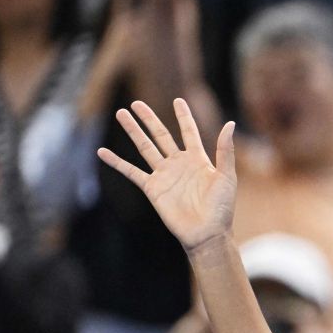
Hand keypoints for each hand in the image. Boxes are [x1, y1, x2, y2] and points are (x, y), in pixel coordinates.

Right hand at [97, 99, 236, 252]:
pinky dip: (117, 162)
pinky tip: (102, 152)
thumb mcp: (227, 176)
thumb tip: (230, 124)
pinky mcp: (152, 188)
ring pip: (145, 148)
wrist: (208, 233)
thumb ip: (226, 150)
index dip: (183, 116)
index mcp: (198, 159)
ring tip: (121, 114)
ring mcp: (164, 175)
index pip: (188, 132)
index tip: (178, 100)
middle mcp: (179, 164)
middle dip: (149, 119)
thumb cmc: (222, 208)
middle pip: (161, 135)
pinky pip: (131, 172)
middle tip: (136, 103)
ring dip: (133, 132)